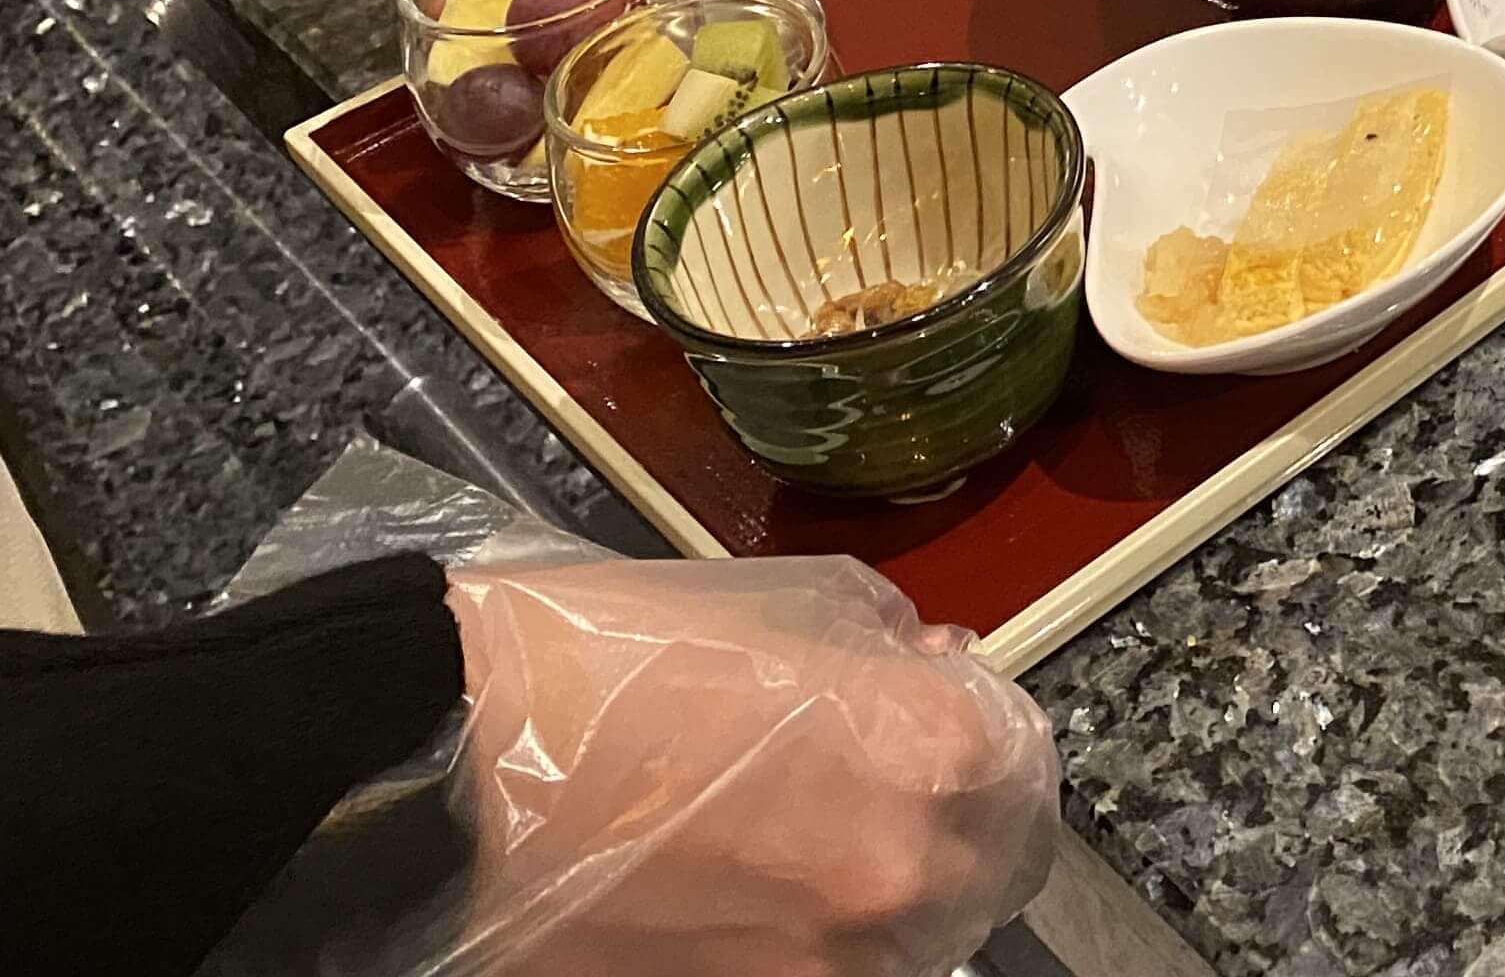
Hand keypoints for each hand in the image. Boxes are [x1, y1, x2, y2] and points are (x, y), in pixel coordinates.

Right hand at [445, 558, 1058, 976]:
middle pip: (983, 862)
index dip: (976, 724)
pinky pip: (814, 970)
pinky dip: (794, 938)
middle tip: (868, 785)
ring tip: (779, 843)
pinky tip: (730, 892)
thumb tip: (937, 670)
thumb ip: (887, 650)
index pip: (1020, 758)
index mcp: (927, 754)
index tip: (940, 711)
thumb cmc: (599, 668)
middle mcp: (897, 876)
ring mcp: (822, 966)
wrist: (442, 772)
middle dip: (942, 819)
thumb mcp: (782, 607)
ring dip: (868, 892)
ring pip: (903, 936)